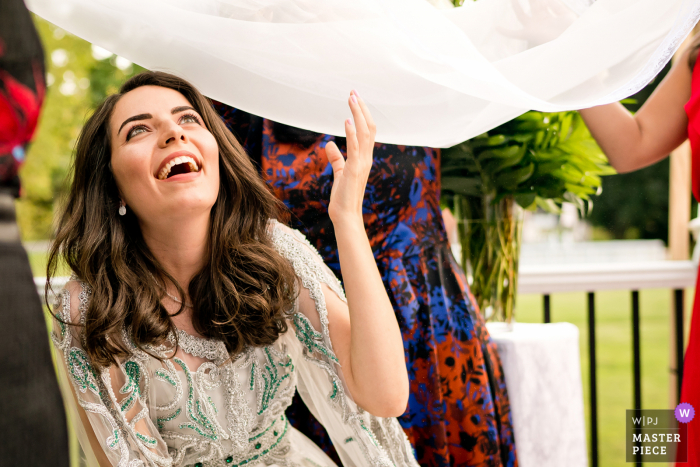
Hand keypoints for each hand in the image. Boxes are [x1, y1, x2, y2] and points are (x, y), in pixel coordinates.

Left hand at [326, 90, 375, 224]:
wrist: (345, 215)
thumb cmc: (342, 197)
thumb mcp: (339, 172)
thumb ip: (336, 158)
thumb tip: (329, 144)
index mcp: (364, 158)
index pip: (367, 131)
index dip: (362, 114)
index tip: (355, 99)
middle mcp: (366, 158)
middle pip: (369, 127)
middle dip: (361, 108)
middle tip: (353, 91)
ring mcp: (362, 163)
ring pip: (365, 133)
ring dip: (358, 114)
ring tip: (351, 98)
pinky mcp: (354, 170)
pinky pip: (355, 148)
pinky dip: (352, 133)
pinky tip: (347, 120)